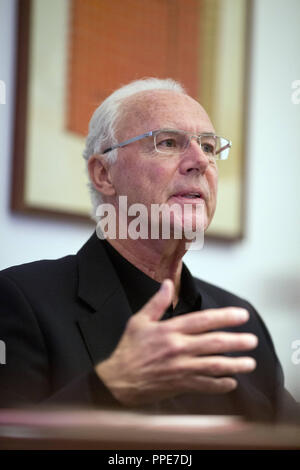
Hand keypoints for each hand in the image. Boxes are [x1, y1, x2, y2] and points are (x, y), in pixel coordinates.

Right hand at [95, 279, 257, 405]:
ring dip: (235, 364)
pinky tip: (231, 382)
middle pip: (214, 343)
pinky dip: (220, 385)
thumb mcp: (139, 321)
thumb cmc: (129, 349)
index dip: (225, 317)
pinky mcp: (180, 384)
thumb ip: (157, 302)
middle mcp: (178, 348)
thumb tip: (167, 284)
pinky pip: (205, 385)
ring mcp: (181, 368)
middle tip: (252, 340)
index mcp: (170, 330)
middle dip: (237, 341)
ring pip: (214, 365)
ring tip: (250, 362)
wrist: (119, 379)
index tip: (241, 315)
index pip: (203, 320)